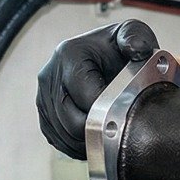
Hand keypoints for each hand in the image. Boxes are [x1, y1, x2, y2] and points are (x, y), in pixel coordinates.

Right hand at [36, 19, 158, 157]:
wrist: (105, 56)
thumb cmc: (119, 48)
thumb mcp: (133, 34)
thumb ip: (136, 37)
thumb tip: (136, 49)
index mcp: (69, 55)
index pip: (87, 99)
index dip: (109, 114)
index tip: (126, 114)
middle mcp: (49, 75)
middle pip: (72, 122)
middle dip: (100, 131)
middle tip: (121, 129)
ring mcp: (43, 96)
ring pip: (65, 135)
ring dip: (89, 141)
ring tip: (110, 134)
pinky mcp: (43, 113)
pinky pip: (58, 139)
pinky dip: (77, 145)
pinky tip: (96, 137)